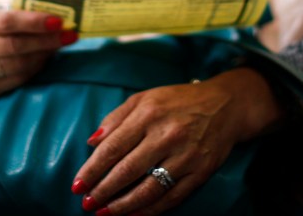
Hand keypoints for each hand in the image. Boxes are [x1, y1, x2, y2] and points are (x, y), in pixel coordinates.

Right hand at [0, 8, 76, 108]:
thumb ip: (20, 14)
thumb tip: (58, 14)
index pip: (6, 20)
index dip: (34, 21)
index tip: (59, 21)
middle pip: (14, 44)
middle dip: (46, 40)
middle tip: (70, 35)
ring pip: (18, 64)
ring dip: (44, 55)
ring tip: (59, 46)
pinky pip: (17, 80)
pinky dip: (35, 69)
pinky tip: (45, 60)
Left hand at [71, 67, 283, 215]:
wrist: (225, 105)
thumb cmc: (178, 101)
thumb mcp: (144, 98)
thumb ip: (115, 118)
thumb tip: (92, 142)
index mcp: (148, 114)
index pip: (113, 147)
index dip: (92, 169)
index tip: (77, 184)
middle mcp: (166, 135)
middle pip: (127, 170)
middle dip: (103, 191)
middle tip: (86, 204)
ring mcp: (185, 156)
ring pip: (148, 189)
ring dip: (123, 206)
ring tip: (104, 213)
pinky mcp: (200, 172)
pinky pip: (171, 197)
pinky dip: (150, 210)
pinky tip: (134, 215)